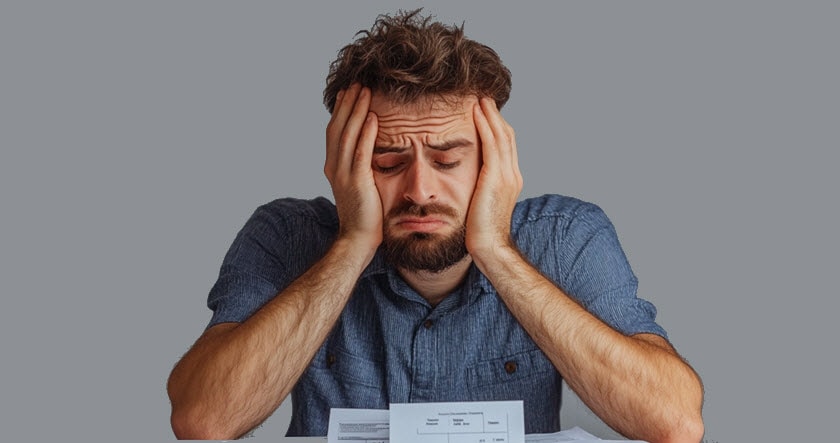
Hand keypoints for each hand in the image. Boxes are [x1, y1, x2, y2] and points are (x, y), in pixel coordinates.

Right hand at [324, 84, 381, 252]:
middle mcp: (334, 167)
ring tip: (365, 91)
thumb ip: (360, 165)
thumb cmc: (365, 214)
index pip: (335, 131)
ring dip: (356, 110)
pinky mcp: (357, 181)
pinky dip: (365, 133)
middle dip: (347, 103)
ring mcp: (343, 174)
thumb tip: (370, 149)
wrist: (358, 239)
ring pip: (347, 134)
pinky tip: (372, 117)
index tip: (348, 92)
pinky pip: (361, 152)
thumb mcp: (359, 184)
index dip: (341, 110)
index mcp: (333, 166)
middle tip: (357, 82)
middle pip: (338, 127)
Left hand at [466, 98, 523, 263]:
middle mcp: (512, 174)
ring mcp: (506, 175)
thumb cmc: (480, 234)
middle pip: (507, 136)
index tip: (485, 113)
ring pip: (501, 135)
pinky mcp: (495, 177)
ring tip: (479, 98)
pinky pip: (491, 144)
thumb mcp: (480, 206)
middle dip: (495, 116)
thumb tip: (466, 184)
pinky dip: (485, 125)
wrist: (489, 248)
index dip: (496, 128)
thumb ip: (478, 190)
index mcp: (510, 181)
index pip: (505, 146)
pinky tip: (475, 113)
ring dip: (490, 115)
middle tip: (483, 98)